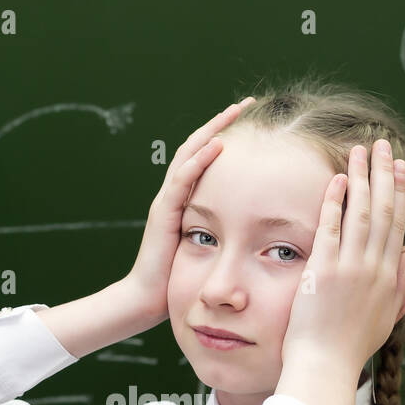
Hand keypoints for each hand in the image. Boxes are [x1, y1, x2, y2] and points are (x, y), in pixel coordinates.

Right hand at [122, 97, 253, 329]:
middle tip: (246, 103)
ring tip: (234, 112)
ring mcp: (166, 201)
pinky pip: (183, 179)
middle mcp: (173, 194)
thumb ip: (223, 234)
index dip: (225, 136)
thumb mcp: (208, 251)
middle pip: (196, 147)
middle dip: (221, 123)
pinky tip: (218, 144)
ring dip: (212, 131)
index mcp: (184, 200)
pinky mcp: (164, 213)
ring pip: (188, 155)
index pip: (204, 158)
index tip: (250, 121)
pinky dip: (200, 160)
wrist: (146, 301)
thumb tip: (258, 232)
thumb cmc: (177, 281)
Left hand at [280, 139, 404, 375]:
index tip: (399, 168)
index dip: (398, 193)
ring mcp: (350, 268)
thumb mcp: (386, 316)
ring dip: (361, 178)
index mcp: (389, 277)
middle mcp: (374, 268)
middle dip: (383, 174)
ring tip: (359, 151)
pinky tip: (337, 180)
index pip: (396, 224)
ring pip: (360, 213)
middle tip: (382, 145)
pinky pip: (331, 228)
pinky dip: (335, 202)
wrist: (327, 366)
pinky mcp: (325, 271)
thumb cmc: (350, 347)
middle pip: (382, 211)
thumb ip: (400, 284)